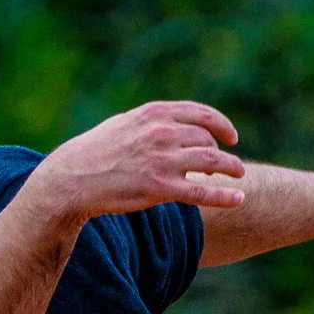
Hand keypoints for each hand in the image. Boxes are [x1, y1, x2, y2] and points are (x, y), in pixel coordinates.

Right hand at [34, 101, 244, 224]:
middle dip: (223, 153)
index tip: (230, 137)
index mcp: (155, 114)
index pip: (202, 115)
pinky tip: (239, 200)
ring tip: (239, 176)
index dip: (222, 125)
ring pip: (212, 163)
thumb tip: (169, 124)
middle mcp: (163, 133)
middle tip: (231, 165)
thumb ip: (151, 122)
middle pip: (208, 140)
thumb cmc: (95, 152)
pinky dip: (225, 196)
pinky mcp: (161, 189)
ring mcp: (163, 161)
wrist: (74, 178)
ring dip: (231, 170)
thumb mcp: (125, 124)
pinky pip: (202, 191)